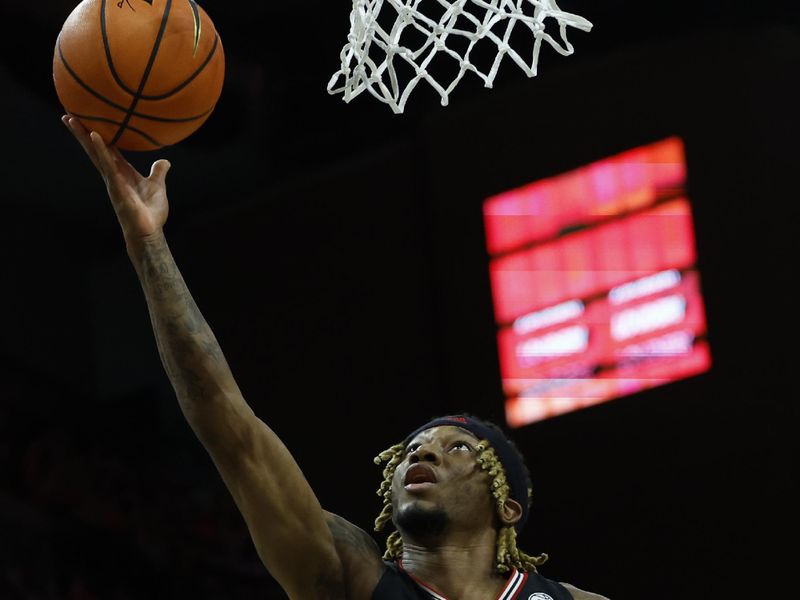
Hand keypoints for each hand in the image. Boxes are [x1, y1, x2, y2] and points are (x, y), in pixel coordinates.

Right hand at [62, 115, 170, 245]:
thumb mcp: (157, 186)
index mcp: (122, 172)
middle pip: (95, 148)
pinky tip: (95, 135)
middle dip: (81, 132)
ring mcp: (112, 179)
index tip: (86, 120)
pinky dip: (102, 150)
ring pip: (96, 153)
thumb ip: (158, 172)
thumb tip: (164, 161)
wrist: (149, 231)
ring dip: (84, 135)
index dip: (97, 135)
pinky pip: (108, 164)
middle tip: (68, 114)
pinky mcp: (116, 186)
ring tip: (71, 119)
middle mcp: (113, 173)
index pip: (107, 149)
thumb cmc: (151, 212)